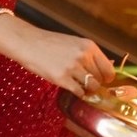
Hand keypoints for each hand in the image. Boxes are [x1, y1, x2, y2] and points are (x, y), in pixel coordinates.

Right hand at [0, 16, 114, 96]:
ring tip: (78, 85)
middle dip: (95, 84)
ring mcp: (73, 67)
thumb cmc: (50, 43)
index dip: (106, 78)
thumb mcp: (74, 43)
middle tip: (87, 84)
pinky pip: (79, 92)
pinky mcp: (62, 78)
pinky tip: (71, 87)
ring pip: (91, 87)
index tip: (102, 81)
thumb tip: (107, 67)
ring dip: (87, 89)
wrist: (28, 43)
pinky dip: (77, 93)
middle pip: (100, 79)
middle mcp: (83, 56)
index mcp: (89, 46)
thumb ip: (90, 55)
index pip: (108, 69)